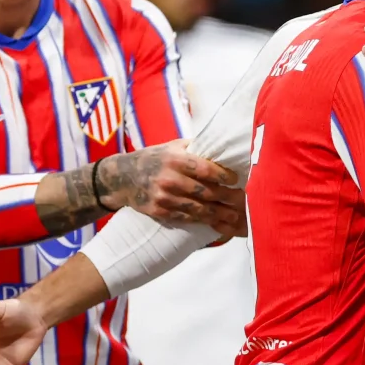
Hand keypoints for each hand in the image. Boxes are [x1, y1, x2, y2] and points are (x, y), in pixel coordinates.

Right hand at [99, 140, 243, 235]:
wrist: (122, 178)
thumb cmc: (154, 158)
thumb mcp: (172, 146)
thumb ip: (195, 147)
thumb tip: (222, 143)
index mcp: (175, 159)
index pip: (206, 169)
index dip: (224, 176)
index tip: (236, 179)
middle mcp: (169, 179)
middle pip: (206, 191)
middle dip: (226, 197)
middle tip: (242, 200)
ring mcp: (163, 197)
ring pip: (198, 209)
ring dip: (219, 213)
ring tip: (233, 216)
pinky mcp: (159, 211)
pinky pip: (186, 218)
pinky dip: (202, 220)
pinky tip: (214, 221)